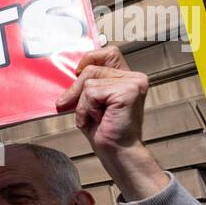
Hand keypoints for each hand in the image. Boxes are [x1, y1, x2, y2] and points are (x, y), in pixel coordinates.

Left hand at [56, 48, 168, 200]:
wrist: (116, 152)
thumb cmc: (104, 129)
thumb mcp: (90, 101)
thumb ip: (87, 83)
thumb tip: (71, 71)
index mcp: (127, 77)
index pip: (108, 52)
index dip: (90, 58)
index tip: (78, 73)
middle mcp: (134, 77)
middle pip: (91, 68)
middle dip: (76, 89)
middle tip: (80, 110)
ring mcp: (133, 83)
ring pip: (89, 81)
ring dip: (83, 104)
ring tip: (96, 117)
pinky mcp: (128, 91)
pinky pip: (92, 92)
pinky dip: (87, 108)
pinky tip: (100, 119)